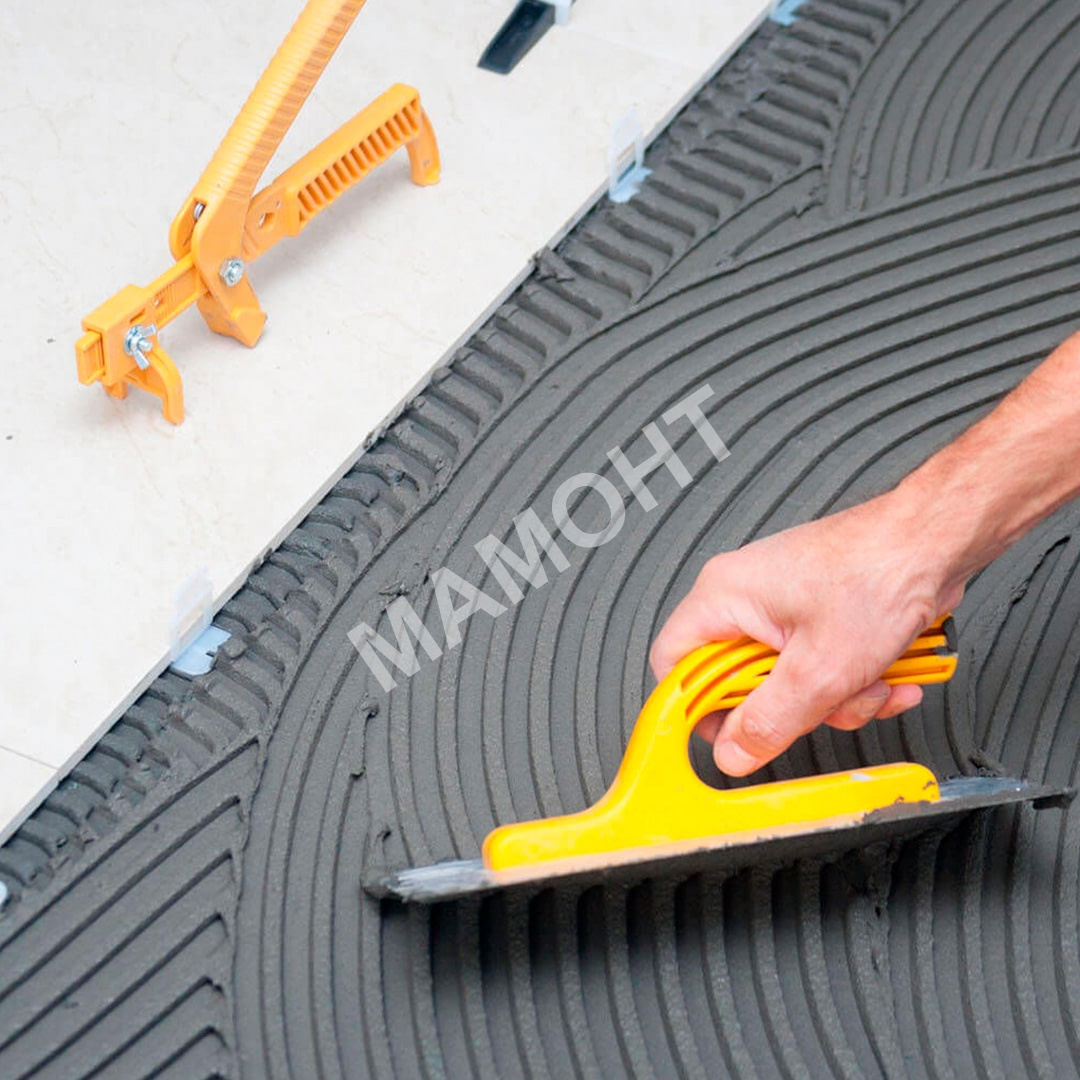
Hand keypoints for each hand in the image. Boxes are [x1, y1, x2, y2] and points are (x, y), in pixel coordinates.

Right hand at [649, 493, 963, 775]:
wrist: (938, 540)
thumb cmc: (880, 571)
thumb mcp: (819, 669)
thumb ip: (770, 720)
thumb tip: (732, 753)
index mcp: (723, 595)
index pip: (675, 665)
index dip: (697, 710)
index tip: (729, 737)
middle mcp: (744, 595)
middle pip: (738, 682)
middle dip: (792, 708)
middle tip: (820, 706)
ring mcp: (782, 604)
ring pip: (786, 681)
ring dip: (834, 699)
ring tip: (870, 685)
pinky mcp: (816, 613)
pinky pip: (817, 666)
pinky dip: (852, 680)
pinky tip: (886, 675)